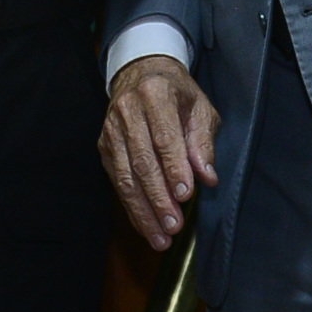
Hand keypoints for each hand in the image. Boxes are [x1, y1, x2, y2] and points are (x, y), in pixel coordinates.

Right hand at [99, 54, 220, 250]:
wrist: (141, 74)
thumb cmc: (177, 94)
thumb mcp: (200, 108)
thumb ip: (203, 142)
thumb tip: (207, 177)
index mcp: (155, 94)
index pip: (164, 137)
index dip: (174, 168)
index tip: (186, 195)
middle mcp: (127, 110)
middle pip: (141, 160)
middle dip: (158, 197)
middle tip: (174, 225)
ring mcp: (111, 129)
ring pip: (125, 176)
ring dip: (143, 210)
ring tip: (161, 237)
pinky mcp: (104, 146)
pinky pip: (116, 181)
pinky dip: (131, 207)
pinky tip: (146, 226)